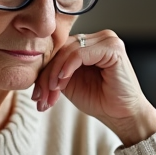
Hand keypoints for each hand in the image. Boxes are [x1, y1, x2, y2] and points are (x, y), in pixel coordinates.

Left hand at [32, 30, 155, 145]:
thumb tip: (32, 69)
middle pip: (62, 49)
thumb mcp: (69, 84)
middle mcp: (99, 38)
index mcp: (89, 44)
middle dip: (47, 75)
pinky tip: (62, 81)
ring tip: (51, 93)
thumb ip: (55, 71)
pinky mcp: (113, 48)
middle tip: (40, 97)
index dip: (45, 71)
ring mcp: (107, 40)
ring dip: (54, 73)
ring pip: (68, 51)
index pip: (60, 50)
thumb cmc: (101, 100)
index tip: (37, 95)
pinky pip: (80, 53)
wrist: (122, 116)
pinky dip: (68, 67)